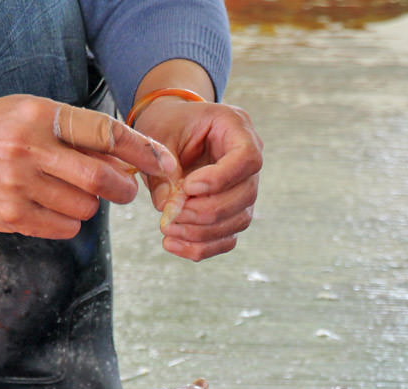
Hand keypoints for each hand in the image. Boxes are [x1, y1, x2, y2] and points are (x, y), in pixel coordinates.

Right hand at [0, 94, 180, 239]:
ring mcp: (18, 186)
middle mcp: (29, 149)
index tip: (163, 162)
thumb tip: (126, 161)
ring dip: (91, 205)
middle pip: (101, 180)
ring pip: (85, 208)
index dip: (142, 150)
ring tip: (70, 192)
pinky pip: (64, 228)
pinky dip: (71, 222)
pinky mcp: (10, 216)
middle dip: (124, 189)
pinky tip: (54, 208)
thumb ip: (76, 134)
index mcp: (39, 116)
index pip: (105, 134)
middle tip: (125, 190)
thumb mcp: (31, 114)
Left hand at [133, 97, 262, 261]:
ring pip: (239, 220)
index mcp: (236, 128)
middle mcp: (248, 160)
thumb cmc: (168, 123)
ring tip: (168, 230)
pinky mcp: (232, 211)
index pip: (247, 158)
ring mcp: (243, 188)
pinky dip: (202, 247)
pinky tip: (173, 244)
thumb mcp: (159, 135)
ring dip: (202, 233)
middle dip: (206, 211)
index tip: (188, 187)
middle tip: (171, 216)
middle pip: (245, 194)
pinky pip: (227, 237)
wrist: (171, 127)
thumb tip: (167, 207)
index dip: (221, 179)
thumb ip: (162, 168)